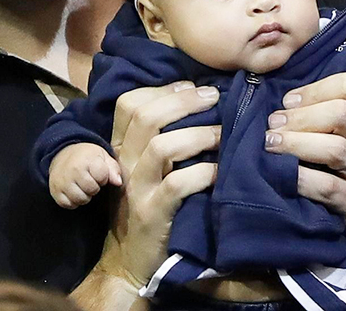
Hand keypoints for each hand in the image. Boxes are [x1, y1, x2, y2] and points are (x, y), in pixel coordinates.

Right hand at [48, 143, 122, 208]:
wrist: (61, 154)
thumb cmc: (86, 157)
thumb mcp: (102, 156)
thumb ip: (113, 168)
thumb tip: (118, 182)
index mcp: (87, 159)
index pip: (102, 177)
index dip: (103, 177)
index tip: (98, 173)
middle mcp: (73, 170)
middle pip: (92, 190)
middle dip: (95, 187)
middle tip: (90, 180)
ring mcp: (62, 181)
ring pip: (81, 199)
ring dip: (85, 196)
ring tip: (83, 186)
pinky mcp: (55, 191)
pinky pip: (68, 205)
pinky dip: (74, 201)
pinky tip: (74, 191)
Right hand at [94, 81, 220, 289]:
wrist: (132, 261)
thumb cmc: (150, 206)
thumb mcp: (147, 169)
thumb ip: (161, 138)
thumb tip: (200, 101)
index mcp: (120, 148)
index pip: (128, 104)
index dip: (162, 89)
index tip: (192, 85)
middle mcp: (123, 164)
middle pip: (145, 117)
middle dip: (184, 101)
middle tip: (215, 98)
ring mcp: (137, 190)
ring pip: (162, 147)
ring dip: (199, 135)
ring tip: (224, 133)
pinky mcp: (153, 214)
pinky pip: (177, 185)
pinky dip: (203, 173)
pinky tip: (221, 170)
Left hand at [264, 73, 345, 256]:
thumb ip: (330, 114)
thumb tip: (282, 102)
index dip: (313, 89)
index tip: (287, 102)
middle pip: (340, 113)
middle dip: (299, 117)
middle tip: (272, 125)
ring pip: (334, 148)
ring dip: (295, 143)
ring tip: (270, 144)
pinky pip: (327, 186)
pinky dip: (299, 178)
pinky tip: (281, 174)